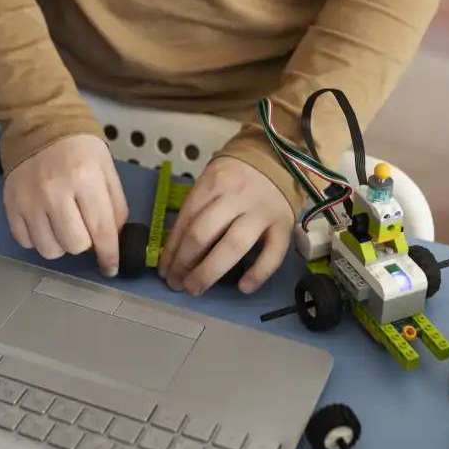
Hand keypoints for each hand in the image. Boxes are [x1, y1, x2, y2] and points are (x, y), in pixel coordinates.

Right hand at [3, 134, 128, 275]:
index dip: (109, 255)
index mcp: (85, 179)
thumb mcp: (106, 168)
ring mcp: (29, 200)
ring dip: (61, 244)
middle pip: (75, 245)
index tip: (110, 268)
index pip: (101, 230)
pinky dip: (38, 238)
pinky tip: (44, 221)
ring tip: (63, 224)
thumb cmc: (78, 146)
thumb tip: (114, 239)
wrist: (37, 124)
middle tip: (84, 226)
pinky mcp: (10, 205)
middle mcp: (54, 192)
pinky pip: (26, 242)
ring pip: (49, 249)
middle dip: (85, 243)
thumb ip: (115, 204)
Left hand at [159, 157, 292, 294]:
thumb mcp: (212, 180)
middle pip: (203, 234)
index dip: (171, 250)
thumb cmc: (238, 175)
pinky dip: (258, 273)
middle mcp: (235, 197)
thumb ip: (198, 207)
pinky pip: (273, 253)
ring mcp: (261, 211)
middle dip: (184, 263)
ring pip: (233, 245)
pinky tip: (243, 288)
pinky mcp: (284, 225)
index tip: (164, 271)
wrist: (279, 159)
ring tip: (195, 289)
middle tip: (176, 284)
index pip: (186, 221)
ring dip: (209, 271)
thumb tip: (176, 247)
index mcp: (212, 184)